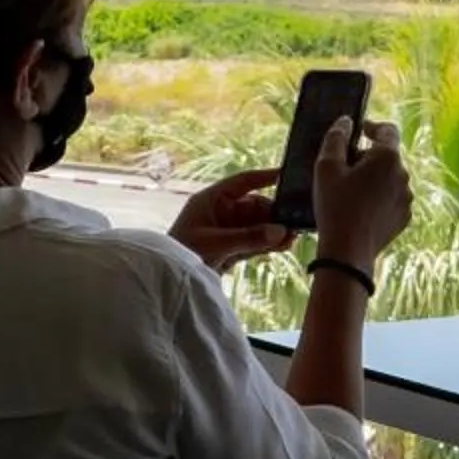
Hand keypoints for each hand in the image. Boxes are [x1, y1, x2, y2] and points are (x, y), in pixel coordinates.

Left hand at [170, 168, 293, 271]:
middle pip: (254, 207)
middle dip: (273, 215)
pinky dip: (267, 244)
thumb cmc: (181, 254)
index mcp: (211, 200)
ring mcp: (226, 231)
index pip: (242, 182)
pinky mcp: (230, 249)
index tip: (286, 175)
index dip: (264, 177)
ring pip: (257, 226)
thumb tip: (280, 231)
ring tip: (293, 237)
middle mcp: (221, 213)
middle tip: (293, 223)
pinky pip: (254, 242)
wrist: (165, 283)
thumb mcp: (215, 243)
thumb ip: (248, 237)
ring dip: (273, 231)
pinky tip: (283, 246)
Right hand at [310, 118, 411, 268]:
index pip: (388, 130)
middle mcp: (403, 175)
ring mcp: (406, 198)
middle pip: (387, 156)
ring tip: (348, 192)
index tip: (358, 132)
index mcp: (388, 158)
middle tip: (343, 169)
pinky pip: (391, 198)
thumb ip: (336, 138)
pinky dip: (378, 198)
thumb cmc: (335, 206)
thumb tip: (346, 122)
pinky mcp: (403, 217)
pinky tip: (359, 209)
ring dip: (373, 178)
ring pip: (389, 178)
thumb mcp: (326, 167)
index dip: (372, 126)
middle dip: (367, 157)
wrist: (348, 252)